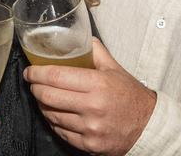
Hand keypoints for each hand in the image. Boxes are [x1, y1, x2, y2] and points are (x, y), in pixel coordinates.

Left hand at [23, 39, 154, 155]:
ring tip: (46, 97)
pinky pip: (60, 132)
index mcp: (98, 84)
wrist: (149, 127)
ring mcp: (90, 128)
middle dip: (35, 88)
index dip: (37, 73)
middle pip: (48, 96)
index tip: (30, 71)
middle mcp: (92, 107)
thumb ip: (95, 51)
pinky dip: (54, 122)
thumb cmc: (131, 97)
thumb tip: (79, 36)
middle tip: (34, 84)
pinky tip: (57, 114)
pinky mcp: (89, 144)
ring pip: (51, 115)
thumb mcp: (115, 69)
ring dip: (43, 105)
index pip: (56, 76)